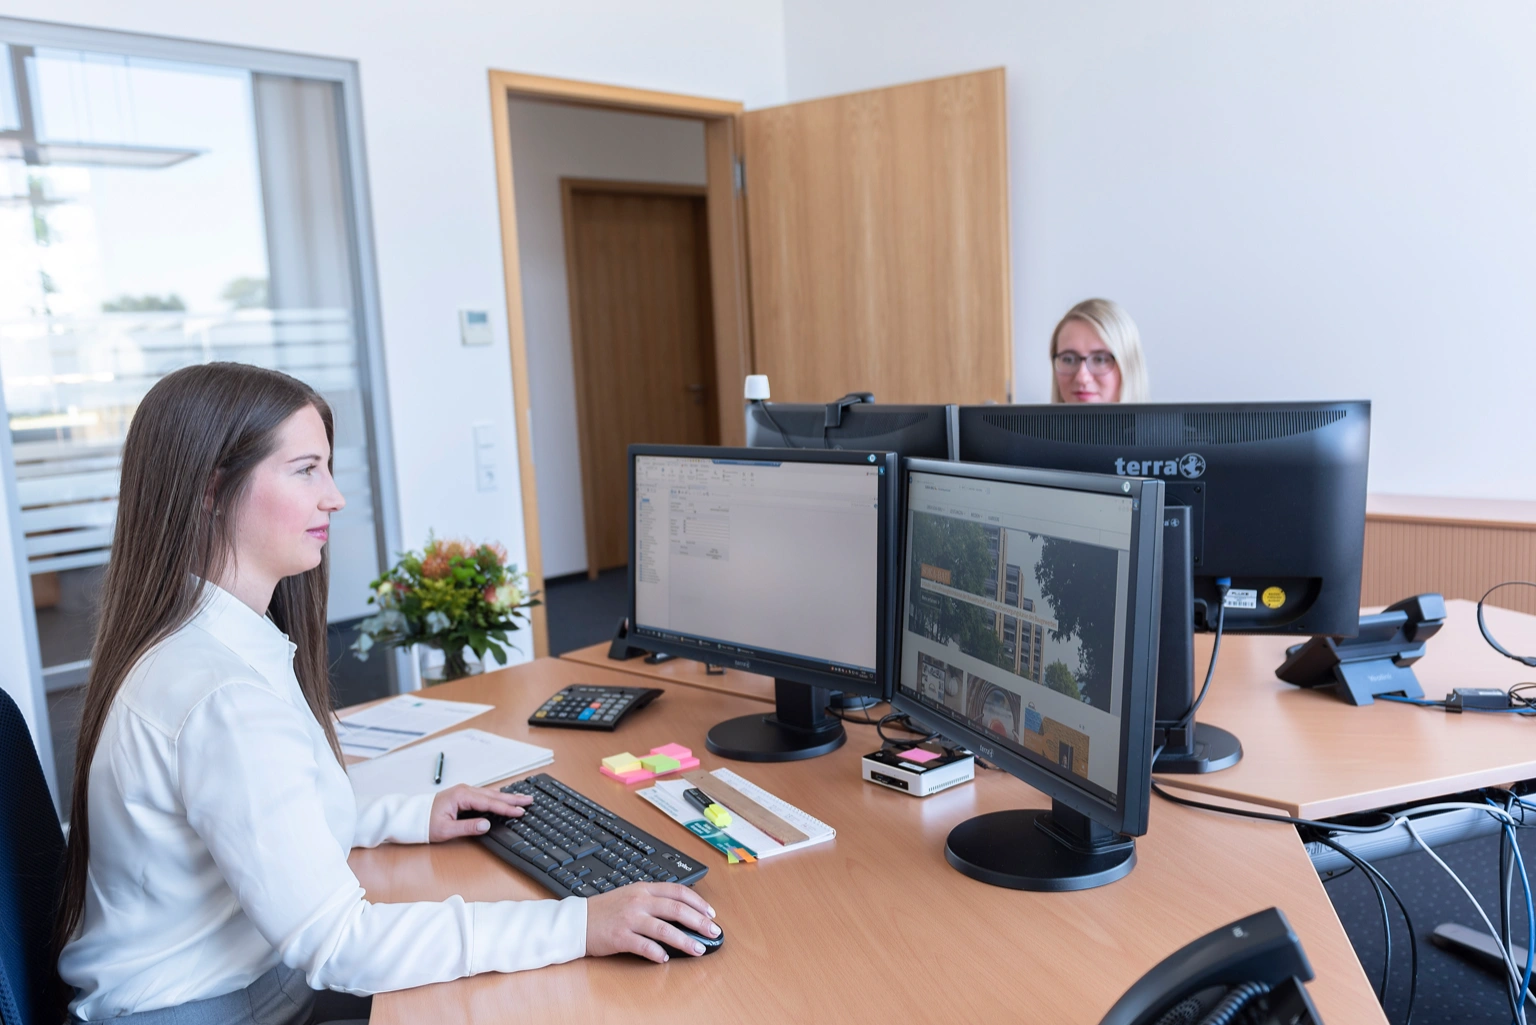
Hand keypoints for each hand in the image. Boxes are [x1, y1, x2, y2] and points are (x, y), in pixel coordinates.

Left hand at [427, 784, 531, 841]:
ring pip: (490, 794)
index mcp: (462, 796)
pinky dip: (497, 797)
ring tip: (522, 798)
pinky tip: (504, 798)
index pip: (490, 803)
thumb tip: (486, 825)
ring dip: (506, 797)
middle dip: (513, 798)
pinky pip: (484, 795)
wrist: (410, 817)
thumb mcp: (445, 830)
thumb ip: (467, 827)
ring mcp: (464, 792)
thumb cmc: (425, 823)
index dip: (506, 808)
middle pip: (493, 795)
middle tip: (530, 799)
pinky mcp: (463, 796)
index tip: (521, 811)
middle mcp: (465, 790)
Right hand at [584, 883, 718, 962]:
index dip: (698, 903)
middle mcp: (639, 901)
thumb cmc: (606, 910)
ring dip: (684, 940)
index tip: (711, 913)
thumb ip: (653, 900)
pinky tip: (665, 958)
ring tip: (697, 949)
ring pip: (664, 928)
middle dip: (699, 921)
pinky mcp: (620, 936)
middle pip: (677, 909)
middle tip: (713, 932)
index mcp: (644, 889)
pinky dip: (657, 953)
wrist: (578, 920)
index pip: (678, 891)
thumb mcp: (631, 895)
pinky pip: (644, 946)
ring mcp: (630, 918)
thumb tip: (682, 912)